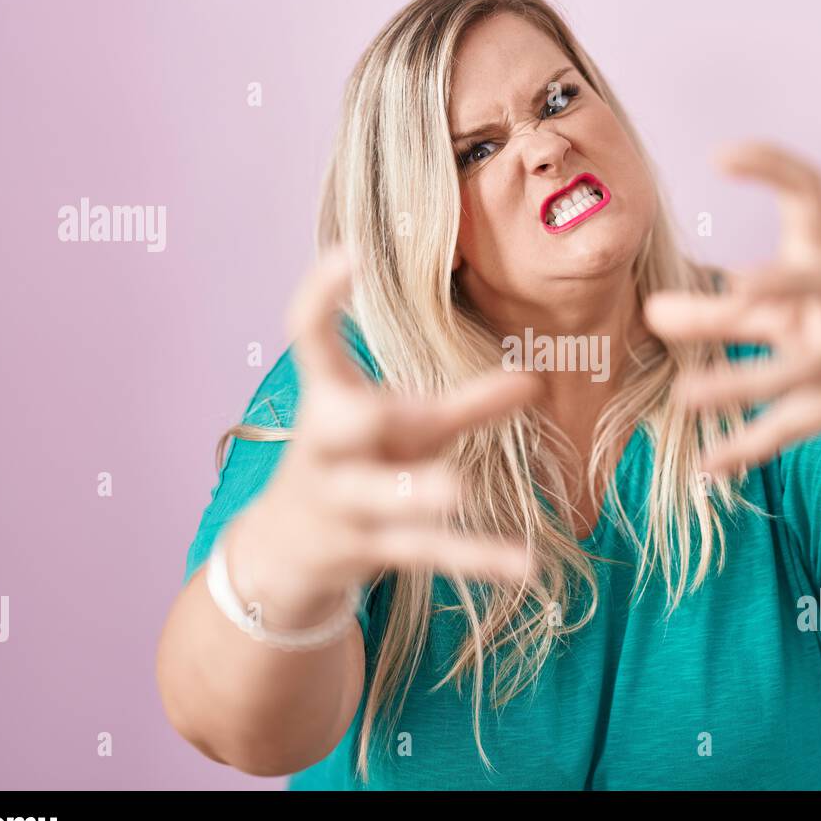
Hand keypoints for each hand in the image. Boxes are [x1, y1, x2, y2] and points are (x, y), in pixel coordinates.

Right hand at [226, 247, 540, 627]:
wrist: (286, 550)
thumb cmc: (356, 462)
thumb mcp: (404, 427)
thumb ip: (466, 404)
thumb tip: (534, 379)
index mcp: (328, 401)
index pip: (308, 340)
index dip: (320, 298)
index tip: (347, 255)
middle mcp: (325, 450)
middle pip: (340, 425)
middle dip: (371, 414)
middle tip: (415, 403)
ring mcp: (343, 504)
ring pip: (378, 497)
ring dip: (415, 491)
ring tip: (459, 491)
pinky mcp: (367, 551)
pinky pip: (425, 554)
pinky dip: (475, 558)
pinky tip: (525, 565)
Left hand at [643, 142, 820, 477]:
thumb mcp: (792, 301)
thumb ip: (722, 306)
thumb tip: (653, 312)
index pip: (810, 193)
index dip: (772, 167)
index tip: (719, 157)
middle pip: (814, 286)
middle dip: (779, 286)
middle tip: (737, 286)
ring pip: (798, 370)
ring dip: (743, 383)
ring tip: (683, 397)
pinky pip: (795, 428)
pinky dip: (751, 447)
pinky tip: (710, 464)